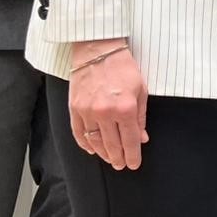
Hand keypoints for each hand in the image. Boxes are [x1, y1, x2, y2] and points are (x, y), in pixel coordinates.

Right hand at [68, 38, 148, 169]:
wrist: (98, 51)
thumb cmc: (123, 68)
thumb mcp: (141, 90)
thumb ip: (140, 117)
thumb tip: (141, 138)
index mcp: (125, 108)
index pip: (130, 140)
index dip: (132, 155)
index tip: (134, 164)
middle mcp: (105, 113)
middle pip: (112, 144)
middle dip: (118, 158)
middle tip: (121, 165)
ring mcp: (87, 111)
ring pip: (95, 142)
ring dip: (103, 154)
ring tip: (110, 159)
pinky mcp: (74, 108)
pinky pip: (79, 133)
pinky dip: (85, 144)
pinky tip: (92, 149)